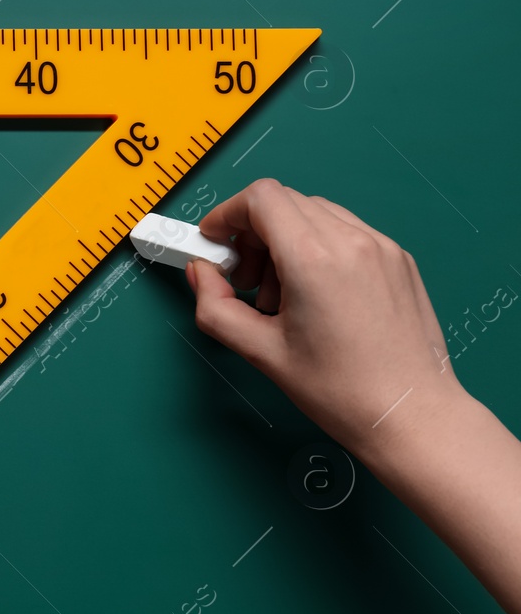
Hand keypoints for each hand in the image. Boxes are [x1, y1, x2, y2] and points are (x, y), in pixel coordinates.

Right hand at [186, 178, 464, 462]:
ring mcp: (382, 246)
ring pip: (315, 214)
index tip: (215, 243)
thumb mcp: (261, 352)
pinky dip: (318, 248)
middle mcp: (351, 241)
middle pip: (285, 202)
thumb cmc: (340, 391)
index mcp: (313, 258)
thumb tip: (200, 273)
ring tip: (283, 296)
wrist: (412, 414)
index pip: (260, 198)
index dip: (227, 214)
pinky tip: (317, 296)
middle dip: (253, 233)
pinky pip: (346, 232)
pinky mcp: (399, 259)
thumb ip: (216, 307)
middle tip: (245, 281)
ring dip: (285, 240)